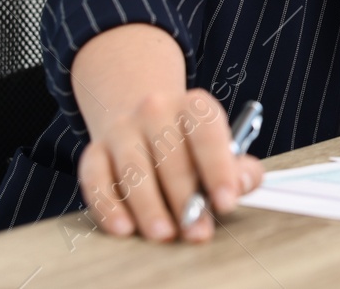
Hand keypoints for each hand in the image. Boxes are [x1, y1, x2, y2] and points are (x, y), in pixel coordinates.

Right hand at [76, 87, 263, 243]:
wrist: (143, 119)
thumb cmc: (189, 142)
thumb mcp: (219, 145)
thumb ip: (238, 167)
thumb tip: (244, 185)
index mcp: (193, 105)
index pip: (207, 133)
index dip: (219, 169)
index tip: (226, 202)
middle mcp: (154, 110)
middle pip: (170, 157)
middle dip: (185, 200)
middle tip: (197, 231)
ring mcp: (122, 129)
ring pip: (134, 170)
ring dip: (149, 206)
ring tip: (164, 234)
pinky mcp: (94, 151)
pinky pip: (96, 180)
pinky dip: (109, 206)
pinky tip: (124, 227)